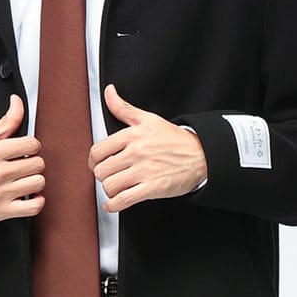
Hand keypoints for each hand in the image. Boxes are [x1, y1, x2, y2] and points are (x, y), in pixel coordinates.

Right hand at [0, 95, 44, 222]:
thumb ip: (6, 122)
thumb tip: (17, 102)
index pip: (32, 144)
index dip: (31, 145)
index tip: (24, 149)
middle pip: (38, 163)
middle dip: (32, 162)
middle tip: (22, 164)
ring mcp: (1, 193)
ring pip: (38, 182)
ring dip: (34, 180)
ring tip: (24, 178)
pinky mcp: (3, 211)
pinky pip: (34, 207)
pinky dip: (36, 201)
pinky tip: (28, 195)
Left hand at [88, 84, 206, 212]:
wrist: (202, 155)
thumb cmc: (175, 139)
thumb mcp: (149, 119)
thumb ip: (124, 108)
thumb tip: (109, 92)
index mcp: (133, 135)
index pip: (97, 151)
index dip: (94, 161)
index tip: (98, 164)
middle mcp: (137, 152)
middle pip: (101, 171)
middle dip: (103, 176)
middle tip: (110, 176)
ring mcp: (144, 171)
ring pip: (110, 186)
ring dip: (109, 191)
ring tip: (116, 188)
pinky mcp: (153, 188)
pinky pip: (123, 200)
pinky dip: (114, 205)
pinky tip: (115, 203)